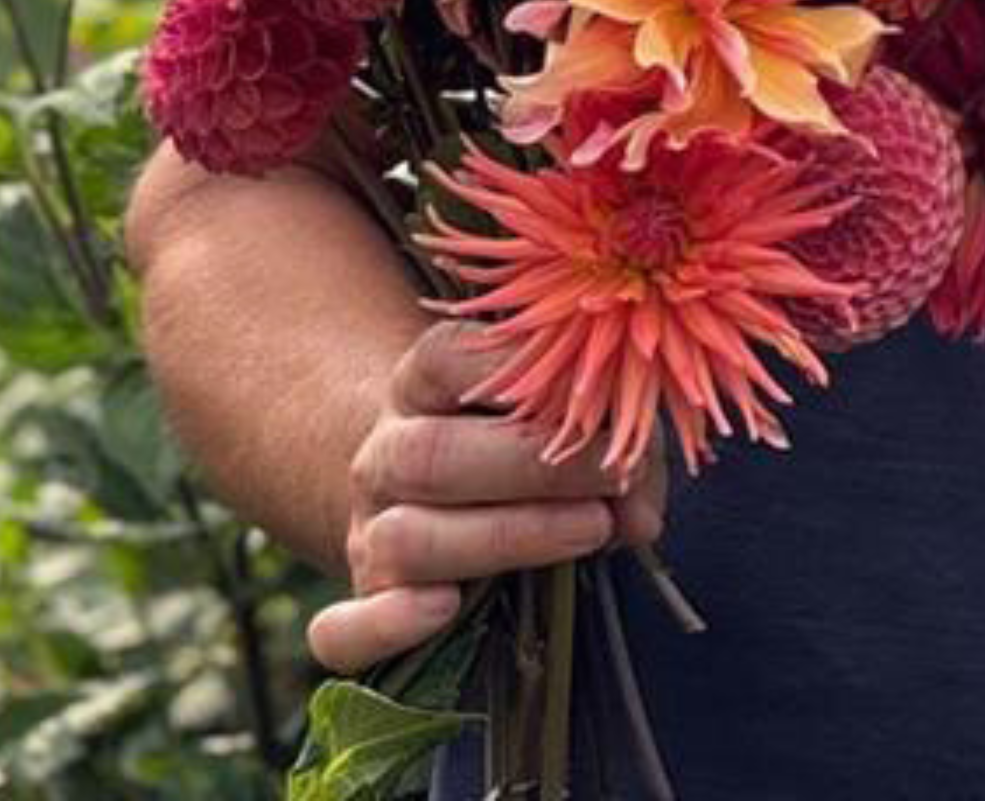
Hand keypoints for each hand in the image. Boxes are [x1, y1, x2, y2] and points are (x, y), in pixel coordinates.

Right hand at [306, 321, 666, 671]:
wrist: (434, 484)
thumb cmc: (526, 441)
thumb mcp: (572, 418)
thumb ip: (616, 444)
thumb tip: (640, 515)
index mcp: (425, 381)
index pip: (448, 359)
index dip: (522, 375)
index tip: (597, 395)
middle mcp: (386, 451)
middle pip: (431, 456)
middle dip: (531, 468)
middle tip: (613, 476)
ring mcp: (369, 529)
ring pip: (404, 537)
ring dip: (503, 538)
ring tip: (589, 532)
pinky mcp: (365, 601)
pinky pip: (341, 628)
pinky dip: (384, 626)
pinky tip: (443, 610)